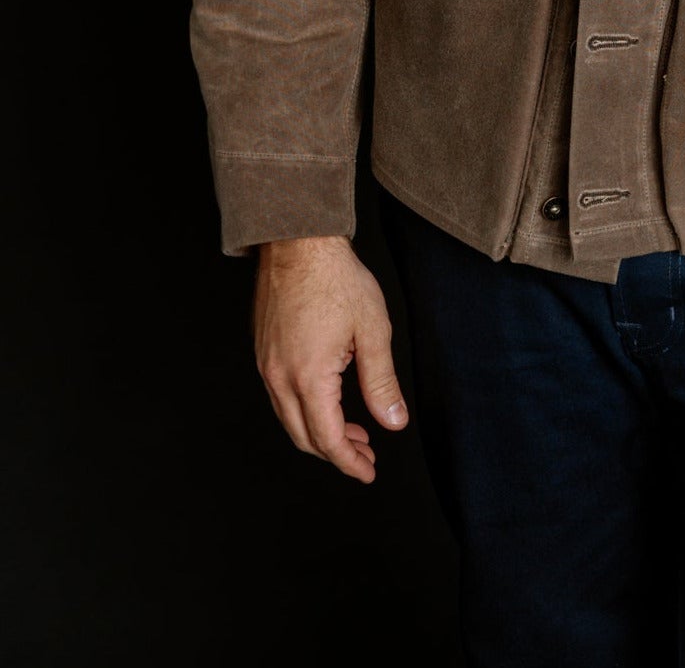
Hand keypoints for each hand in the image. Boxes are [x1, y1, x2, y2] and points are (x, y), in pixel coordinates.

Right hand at [253, 235, 407, 483]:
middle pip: (304, 437)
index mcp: (308, 377)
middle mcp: (279, 377)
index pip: (328, 439)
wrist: (298, 242)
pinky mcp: (263, 351)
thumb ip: (381, 382)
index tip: (368, 471)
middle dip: (336, 453)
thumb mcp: (372, 330)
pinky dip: (304, 410)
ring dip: (320, 432)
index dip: (349, 462)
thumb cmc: (336, 279)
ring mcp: (266, 365)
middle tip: (365, 456)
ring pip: (289, 418)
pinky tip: (327, 400)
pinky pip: (280, 396)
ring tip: (352, 432)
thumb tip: (393, 422)